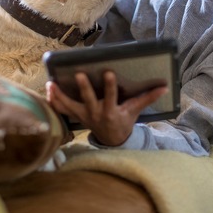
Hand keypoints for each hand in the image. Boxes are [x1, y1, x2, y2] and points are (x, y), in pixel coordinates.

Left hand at [46, 71, 167, 146]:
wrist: (112, 139)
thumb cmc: (124, 121)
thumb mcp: (135, 110)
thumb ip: (148, 98)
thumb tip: (164, 87)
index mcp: (111, 112)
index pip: (110, 98)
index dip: (110, 86)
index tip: (109, 73)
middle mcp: (95, 114)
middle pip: (88, 100)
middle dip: (84, 88)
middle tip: (79, 74)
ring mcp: (83, 116)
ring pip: (70, 106)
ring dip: (60, 96)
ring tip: (51, 84)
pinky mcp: (76, 116)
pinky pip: (62, 109)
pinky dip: (54, 101)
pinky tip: (48, 90)